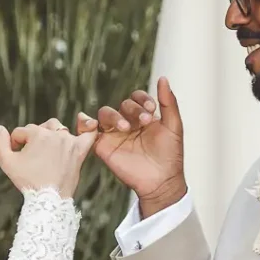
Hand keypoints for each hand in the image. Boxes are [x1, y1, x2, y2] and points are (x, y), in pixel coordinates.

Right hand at [0, 118, 96, 197]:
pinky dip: (88, 127)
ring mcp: (69, 142)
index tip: (17, 157)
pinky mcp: (80, 151)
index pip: (22, 131)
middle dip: (32, 138)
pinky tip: (85, 121)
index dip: (15, 144)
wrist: (49, 199)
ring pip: (58, 128)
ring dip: (50, 135)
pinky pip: (89, 134)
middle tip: (31, 156)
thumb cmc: (28, 181)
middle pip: (40, 127)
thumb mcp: (7, 162)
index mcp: (37, 134)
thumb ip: (0, 142)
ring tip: (45, 150)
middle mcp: (55, 134)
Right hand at [78, 77, 186, 217]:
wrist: (160, 181)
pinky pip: (88, 130)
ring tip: (126, 128)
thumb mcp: (173, 126)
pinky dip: (85, 122)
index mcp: (144, 117)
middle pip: (122, 105)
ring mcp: (114, 134)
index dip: (142, 99)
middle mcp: (128, 124)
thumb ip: (168, 102)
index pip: (136, 98)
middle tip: (144, 122)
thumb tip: (163, 78)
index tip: (152, 109)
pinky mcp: (103, 146)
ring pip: (105, 113)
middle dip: (132, 110)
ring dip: (114, 116)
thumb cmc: (170, 156)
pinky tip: (92, 124)